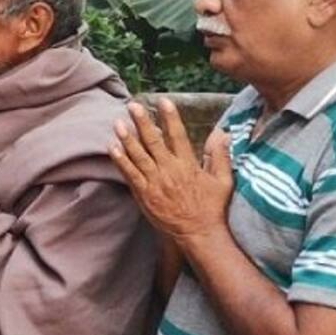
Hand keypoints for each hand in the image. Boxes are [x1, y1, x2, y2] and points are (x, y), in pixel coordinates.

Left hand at [110, 100, 234, 248]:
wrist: (198, 233)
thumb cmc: (212, 207)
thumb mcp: (223, 181)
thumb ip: (220, 155)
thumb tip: (222, 133)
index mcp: (188, 165)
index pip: (178, 135)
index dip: (170, 117)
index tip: (163, 101)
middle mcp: (170, 170)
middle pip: (154, 141)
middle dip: (142, 122)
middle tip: (133, 106)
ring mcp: (155, 182)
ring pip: (138, 155)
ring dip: (127, 138)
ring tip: (118, 122)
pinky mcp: (144, 194)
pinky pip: (130, 174)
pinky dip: (121, 160)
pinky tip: (112, 147)